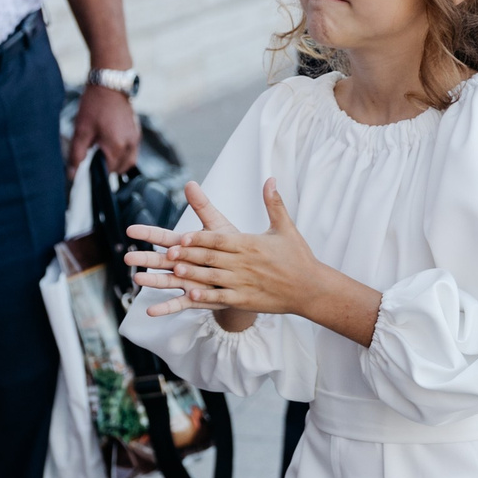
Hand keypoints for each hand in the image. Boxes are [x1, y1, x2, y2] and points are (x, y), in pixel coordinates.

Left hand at [66, 78, 139, 175]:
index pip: (108, 172)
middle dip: (108, 167)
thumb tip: (72, 175)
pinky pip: (132, 150)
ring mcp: (136, 138)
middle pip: (120, 169)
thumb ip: (76, 155)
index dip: (97, 171)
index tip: (89, 162)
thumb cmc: (94, 105)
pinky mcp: (137, 131)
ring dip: (117, 162)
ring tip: (103, 150)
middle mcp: (130, 145)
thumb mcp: (81, 131)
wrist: (109, 84)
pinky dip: (123, 153)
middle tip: (95, 154)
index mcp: (117, 147)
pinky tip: (111, 142)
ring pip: (129, 161)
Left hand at [125, 179, 381, 344]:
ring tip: (173, 271)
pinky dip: (207, 296)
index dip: (199, 238)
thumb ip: (274, 203)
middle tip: (165, 252)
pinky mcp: (247, 299)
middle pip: (211, 257)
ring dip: (192, 274)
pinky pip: (223, 298)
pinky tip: (190, 295)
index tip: (180, 236)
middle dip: (188, 254)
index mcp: (251, 244)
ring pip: (213, 277)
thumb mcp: (285, 228)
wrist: (312, 288)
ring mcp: (245, 282)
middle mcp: (245, 263)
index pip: (220, 239)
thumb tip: (270, 178)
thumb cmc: (297, 257)